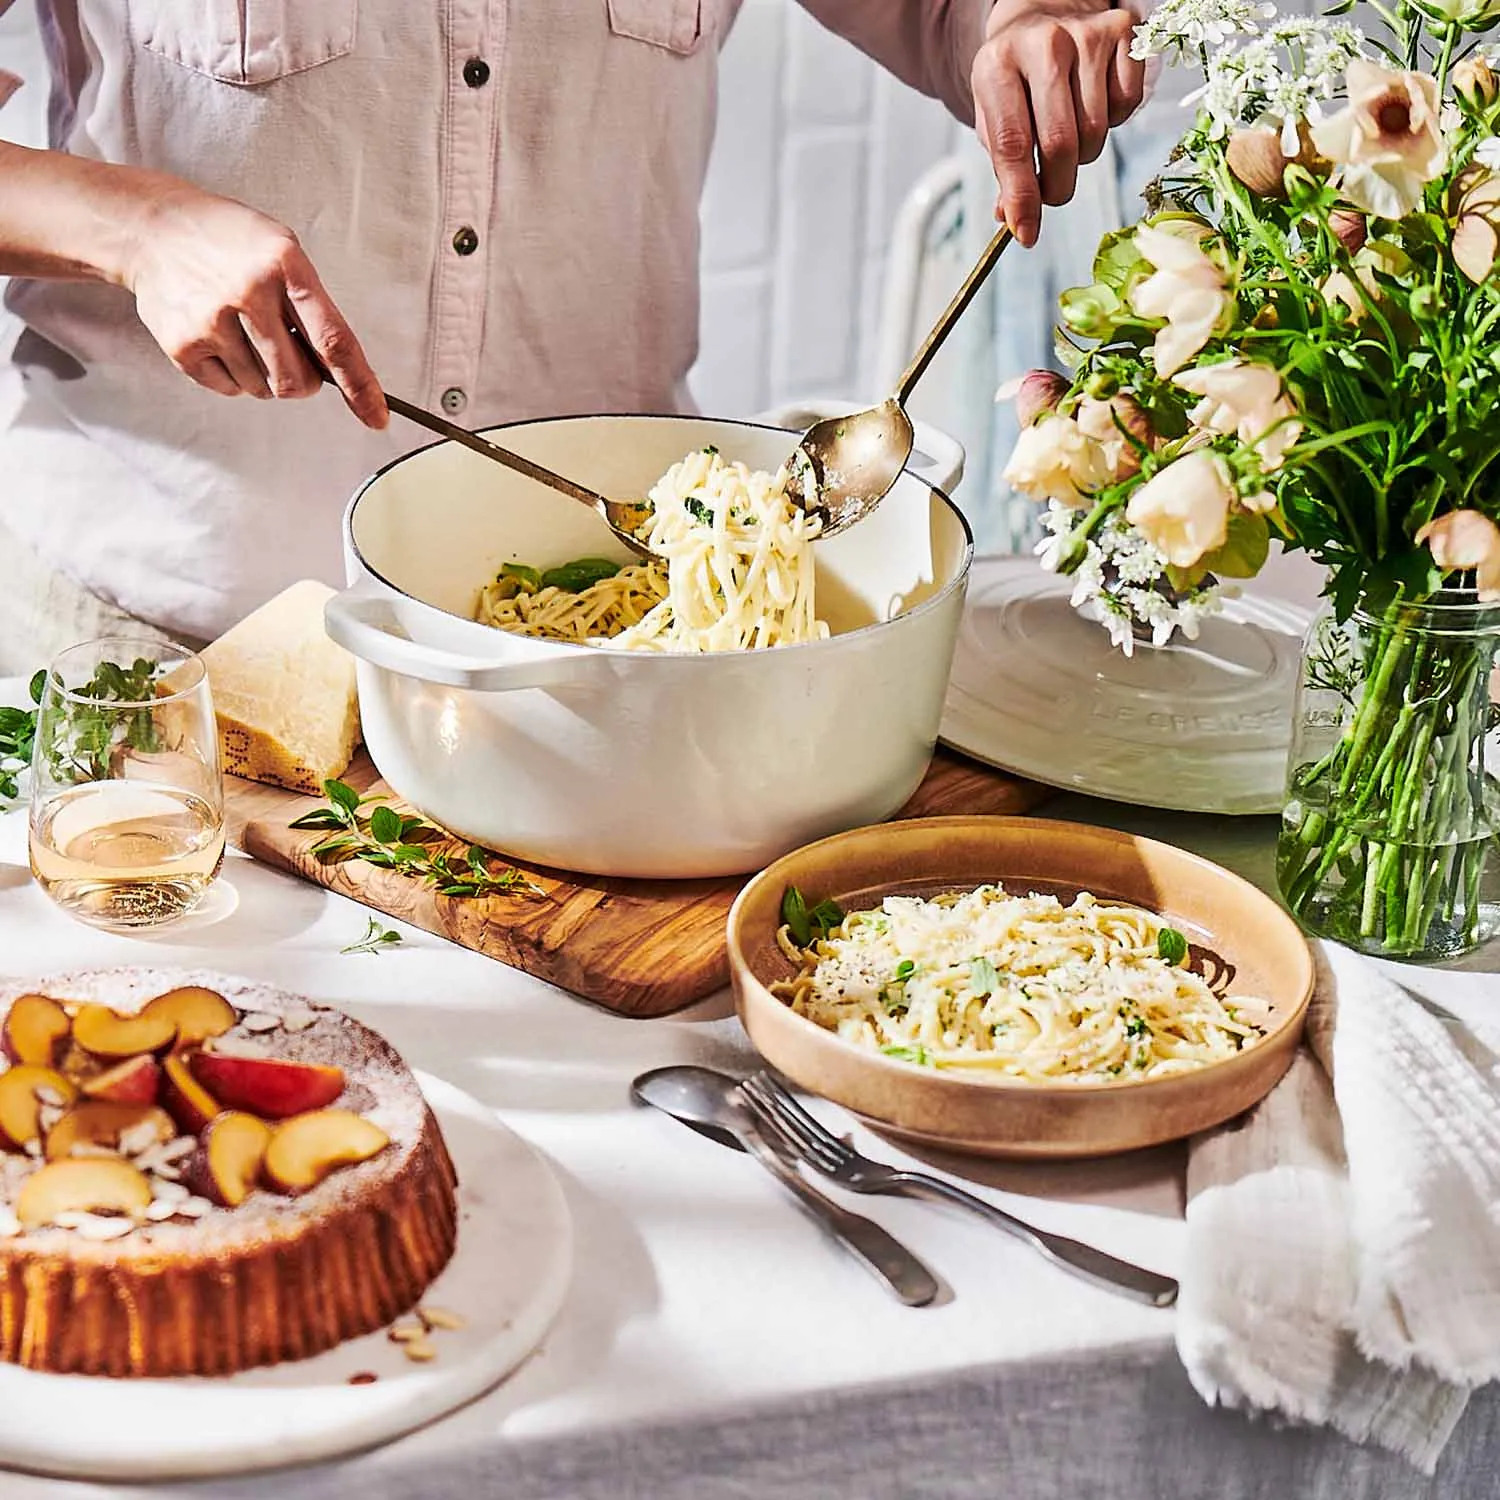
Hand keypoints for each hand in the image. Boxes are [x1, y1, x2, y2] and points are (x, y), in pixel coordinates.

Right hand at [123, 185, 386, 428]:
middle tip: (289, 357)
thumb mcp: (283, 252)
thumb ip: (312, 307)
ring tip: (244, 333)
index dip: (360, 386)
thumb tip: (340, 373)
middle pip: (298, 380)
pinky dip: (235, 377)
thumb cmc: (231, 243)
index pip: (334, 341)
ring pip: (264, 389)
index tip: (377, 418)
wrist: (153, 227)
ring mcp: (212, 319)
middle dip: (303, 382)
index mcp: (285, 265)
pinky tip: (220, 339)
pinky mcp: (183, 343)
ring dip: (265, 376)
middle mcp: (249, 292)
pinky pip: (230, 390)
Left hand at [971, 0, 1146, 248]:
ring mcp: (1088, 34)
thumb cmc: (1016, 78)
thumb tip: (1014, 218)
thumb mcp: (994, 115)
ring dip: (1082, 155)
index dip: (1021, 197)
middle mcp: (1044, 44)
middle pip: (1060, 144)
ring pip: (1095, 132)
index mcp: (997, 66)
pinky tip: (1093, 104)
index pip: (1011, 144)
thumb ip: (1004, 166)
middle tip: (1051, 194)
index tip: (1026, 233)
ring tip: (1068, 135)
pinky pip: (1126, 107)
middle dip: (1056, 186)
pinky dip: (1112, 122)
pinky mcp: (1124, 31)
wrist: (1043, 15)